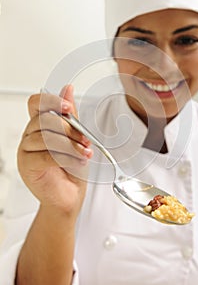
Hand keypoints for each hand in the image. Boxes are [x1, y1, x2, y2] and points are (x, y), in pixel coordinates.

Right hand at [17, 84, 92, 216]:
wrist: (69, 196)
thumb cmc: (72, 167)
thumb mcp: (76, 137)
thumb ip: (70, 115)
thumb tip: (68, 88)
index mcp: (40, 125)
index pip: (36, 103)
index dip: (51, 100)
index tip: (68, 107)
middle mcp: (30, 135)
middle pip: (45, 119)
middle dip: (70, 128)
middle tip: (85, 140)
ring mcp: (26, 151)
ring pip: (46, 137)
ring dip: (71, 145)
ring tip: (85, 153)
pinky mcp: (27, 166)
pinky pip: (45, 155)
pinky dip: (66, 157)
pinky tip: (78, 162)